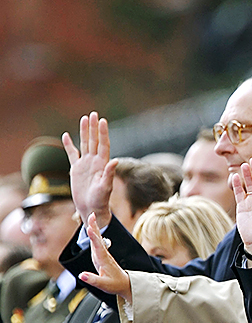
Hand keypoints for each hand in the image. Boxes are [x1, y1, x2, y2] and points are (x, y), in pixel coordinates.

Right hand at [62, 112, 117, 226]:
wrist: (91, 208)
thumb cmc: (100, 200)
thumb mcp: (105, 187)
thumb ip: (109, 174)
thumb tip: (114, 161)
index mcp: (103, 164)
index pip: (103, 144)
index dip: (103, 133)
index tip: (102, 120)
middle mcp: (95, 162)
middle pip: (94, 141)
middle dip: (94, 127)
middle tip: (93, 114)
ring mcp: (86, 164)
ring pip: (85, 144)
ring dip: (85, 132)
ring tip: (84, 118)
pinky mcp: (76, 169)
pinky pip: (72, 154)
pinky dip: (68, 145)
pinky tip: (66, 135)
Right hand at [78, 212, 131, 301]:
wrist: (124, 284)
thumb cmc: (115, 284)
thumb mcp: (103, 285)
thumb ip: (93, 280)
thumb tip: (81, 275)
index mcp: (104, 261)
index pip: (98, 247)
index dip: (94, 238)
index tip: (90, 229)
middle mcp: (104, 255)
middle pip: (98, 239)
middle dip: (94, 227)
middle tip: (92, 215)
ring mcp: (103, 254)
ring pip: (97, 239)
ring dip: (94, 228)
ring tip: (91, 217)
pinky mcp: (101, 255)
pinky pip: (96, 242)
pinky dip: (94, 234)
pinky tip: (92, 228)